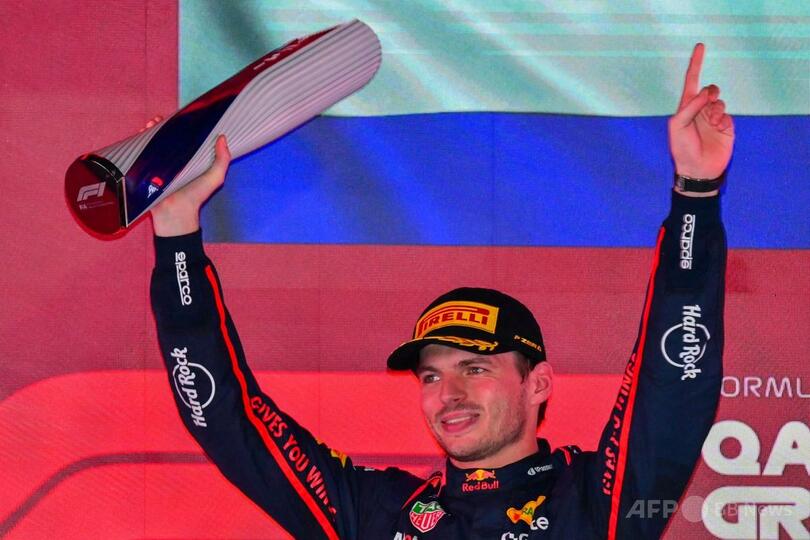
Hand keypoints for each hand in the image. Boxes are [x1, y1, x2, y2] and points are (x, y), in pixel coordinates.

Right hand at [142, 115, 231, 236]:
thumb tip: (222, 138)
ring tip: (151, 124)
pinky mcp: (147, 169)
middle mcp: (176, 159)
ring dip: (151, 131)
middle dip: (164, 125)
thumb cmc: (196, 196)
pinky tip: (141, 134)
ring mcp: (160, 163)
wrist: (175, 213)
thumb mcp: (215, 178)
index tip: (183, 115)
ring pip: (154, 142)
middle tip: (162, 119)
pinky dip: (140, 142)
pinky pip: (142, 152)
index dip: (184, 125)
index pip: (187, 137)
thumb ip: (222, 160)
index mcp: (191, 158)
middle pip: (168, 137)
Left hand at [668, 43, 734, 180]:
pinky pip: (727, 114)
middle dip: (709, 92)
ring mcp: (713, 118)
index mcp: (685, 108)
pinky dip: (723, 119)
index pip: (691, 81)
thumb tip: (706, 93)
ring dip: (716, 108)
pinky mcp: (726, 126)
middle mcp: (700, 110)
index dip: (696, 64)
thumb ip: (690, 107)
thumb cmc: (682, 148)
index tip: (701, 46)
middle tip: (708, 101)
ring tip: (712, 122)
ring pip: (719, 101)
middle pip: (709, 89)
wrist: (698, 169)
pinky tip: (718, 129)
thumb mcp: (678, 126)